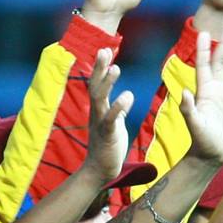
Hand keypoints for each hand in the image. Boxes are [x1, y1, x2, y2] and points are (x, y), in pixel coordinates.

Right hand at [85, 49, 135, 186]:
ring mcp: (100, 123)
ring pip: (100, 99)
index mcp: (99, 110)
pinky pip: (110, 119)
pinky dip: (118, 106)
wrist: (99, 171)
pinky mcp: (106, 135)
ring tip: (116, 68)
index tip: (104, 50)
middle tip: (103, 50)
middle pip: (94, 86)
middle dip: (98, 69)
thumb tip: (125, 95)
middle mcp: (96, 113)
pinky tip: (128, 96)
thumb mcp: (114, 123)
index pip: (97, 84)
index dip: (100, 68)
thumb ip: (118, 109)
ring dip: (107, 83)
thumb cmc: (107, 147)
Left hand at [180, 28, 222, 163]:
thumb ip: (189, 109)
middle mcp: (217, 90)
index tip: (205, 33)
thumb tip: (184, 92)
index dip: (204, 50)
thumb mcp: (194, 124)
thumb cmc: (201, 141)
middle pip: (222, 62)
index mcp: (204, 91)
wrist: (213, 156)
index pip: (204, 65)